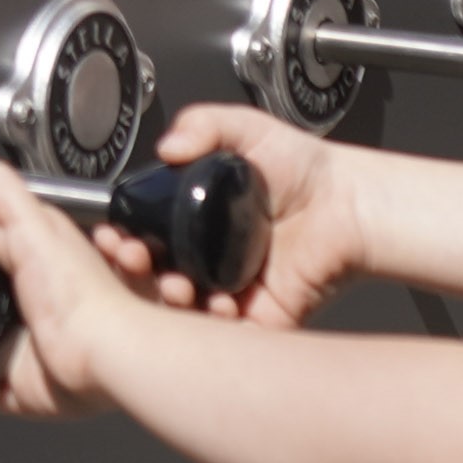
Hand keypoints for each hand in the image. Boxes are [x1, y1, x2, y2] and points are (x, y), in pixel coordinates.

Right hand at [117, 103, 368, 328]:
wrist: (348, 202)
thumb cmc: (304, 168)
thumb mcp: (246, 129)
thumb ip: (203, 124)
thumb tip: (169, 146)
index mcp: (194, 220)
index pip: (143, 237)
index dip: (122, 239)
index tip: (114, 235)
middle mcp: (205, 258)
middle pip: (151, 278)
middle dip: (133, 274)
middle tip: (134, 259)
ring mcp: (227, 290)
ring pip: (179, 314)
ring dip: (166, 305)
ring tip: (175, 285)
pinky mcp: (255, 317)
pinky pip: (225, 338)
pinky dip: (213, 329)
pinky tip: (217, 305)